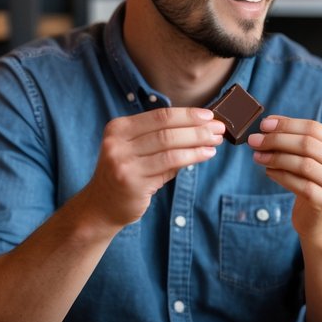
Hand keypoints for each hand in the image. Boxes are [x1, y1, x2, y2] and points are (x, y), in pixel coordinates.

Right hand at [83, 108, 224, 227]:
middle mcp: (117, 142)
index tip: (210, 116)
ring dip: (197, 141)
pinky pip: (169, 164)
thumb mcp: (138, 152)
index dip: (187, 114)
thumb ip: (164, 140)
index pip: (159, 115)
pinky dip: (191, 157)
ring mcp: (122, 161)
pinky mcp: (132, 181)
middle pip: (166, 128)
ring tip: (216, 142)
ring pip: (169, 145)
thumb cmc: (127, 175)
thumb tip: (202, 129)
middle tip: (220, 128)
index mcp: (118, 128)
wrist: (101, 207)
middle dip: (197, 127)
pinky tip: (205, 155)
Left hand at [248, 116, 321, 238]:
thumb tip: (269, 122)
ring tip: (258, 157)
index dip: (286, 125)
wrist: (317, 216)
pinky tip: (269, 172)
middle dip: (277, 140)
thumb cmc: (309, 179)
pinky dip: (281, 176)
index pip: (313, 127)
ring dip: (277, 158)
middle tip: (255, 141)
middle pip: (309, 145)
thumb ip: (291, 136)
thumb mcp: (304, 154)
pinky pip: (301, 185)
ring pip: (305, 165)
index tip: (263, 125)